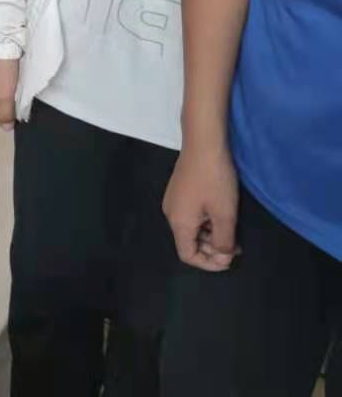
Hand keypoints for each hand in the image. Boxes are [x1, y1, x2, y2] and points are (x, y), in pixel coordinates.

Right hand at [0, 56, 18, 131]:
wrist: (3, 48)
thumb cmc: (0, 71)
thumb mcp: (5, 97)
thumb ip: (5, 115)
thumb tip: (6, 127)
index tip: (0, 103)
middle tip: (4, 94)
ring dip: (1, 98)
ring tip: (6, 87)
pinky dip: (2, 91)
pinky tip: (6, 83)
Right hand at [164, 143, 240, 270]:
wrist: (203, 144)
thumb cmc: (215, 180)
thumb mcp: (225, 214)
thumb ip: (224, 241)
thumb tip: (222, 256)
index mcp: (179, 223)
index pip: (187, 255)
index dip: (209, 264)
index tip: (230, 259)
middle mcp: (171, 214)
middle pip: (188, 242)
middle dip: (212, 249)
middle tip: (236, 246)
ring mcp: (173, 201)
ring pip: (191, 229)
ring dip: (211, 235)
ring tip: (232, 231)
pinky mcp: (179, 191)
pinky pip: (191, 216)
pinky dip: (206, 222)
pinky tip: (221, 214)